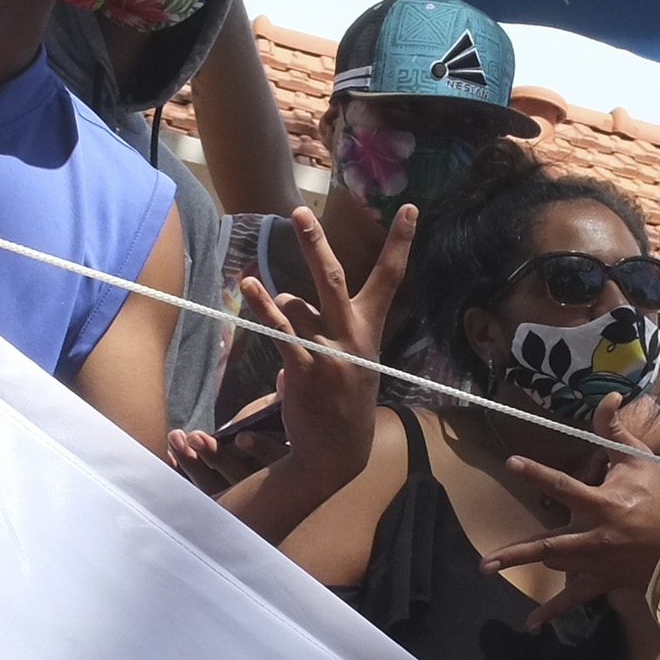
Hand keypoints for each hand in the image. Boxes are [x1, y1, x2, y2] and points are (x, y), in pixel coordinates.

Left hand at [168, 395, 289, 492]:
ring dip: (192, 464)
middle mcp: (265, 490)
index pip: (278, 460)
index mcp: (290, 465)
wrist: (266, 462)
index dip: (261, 448)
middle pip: (241, 479)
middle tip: (195, 437)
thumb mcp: (283, 413)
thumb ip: (284, 398)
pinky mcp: (217, 502)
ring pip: (216, 489)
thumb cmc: (274, 429)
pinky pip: (197, 494)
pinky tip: (168, 457)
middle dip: (217, 457)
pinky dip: (182, 475)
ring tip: (176, 437)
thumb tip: (285, 375)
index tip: (242, 437)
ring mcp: (239, 501)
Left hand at [243, 205, 409, 498]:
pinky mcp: (304, 370)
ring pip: (298, 305)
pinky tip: (249, 288)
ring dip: (275, 299)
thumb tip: (287, 298)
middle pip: (335, 279)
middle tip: (300, 212)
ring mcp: (330, 353)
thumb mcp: (347, 357)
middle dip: (316, 244)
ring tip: (254, 279)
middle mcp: (353, 337)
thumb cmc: (341, 398)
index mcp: (370, 331)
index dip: (402, 242)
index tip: (411, 208)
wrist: (337, 451)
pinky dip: (263, 308)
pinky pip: (280, 332)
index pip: (391, 279)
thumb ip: (320, 323)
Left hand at [482, 393, 659, 617]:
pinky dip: (554, 611)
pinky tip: (532, 624)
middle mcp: (596, 536)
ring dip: (528, 565)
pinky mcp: (604, 580)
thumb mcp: (640, 459)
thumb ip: (615, 430)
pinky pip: (576, 598)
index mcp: (603, 503)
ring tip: (491, 568)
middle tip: (487, 561)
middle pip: (549, 545)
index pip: (563, 485)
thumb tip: (608, 395)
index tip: (512, 464)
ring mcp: (598, 562)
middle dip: (516, 553)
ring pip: (556, 566)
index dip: (537, 474)